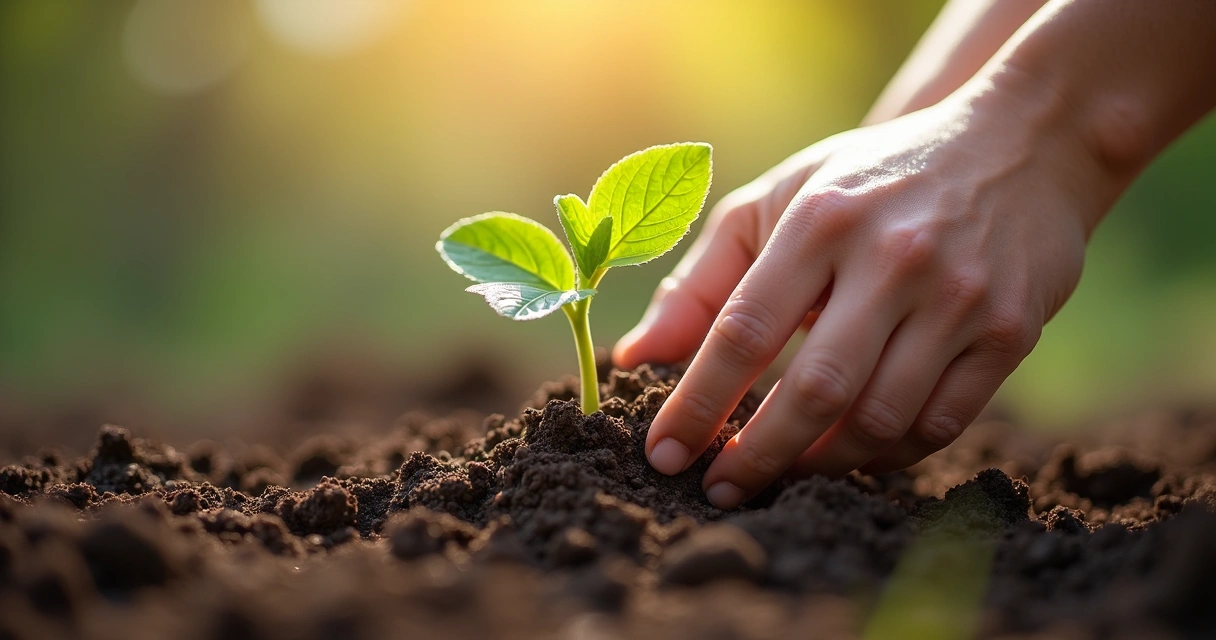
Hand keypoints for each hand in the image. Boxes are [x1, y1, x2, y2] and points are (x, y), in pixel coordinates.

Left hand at [614, 95, 1106, 508]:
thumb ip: (703, 280)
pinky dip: (886, 457)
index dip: (697, 403)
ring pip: (879, 419)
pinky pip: (939, 425)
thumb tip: (633, 358)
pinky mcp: (1010, 331)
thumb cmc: (866, 185)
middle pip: (814, 389)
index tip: (664, 454)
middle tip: (720, 489)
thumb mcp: (777, 203)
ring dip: (821, 464)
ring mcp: (959, 297)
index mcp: (820, 219)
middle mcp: (893, 257)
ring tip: (783, 471)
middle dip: (756, 455)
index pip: (742, 331)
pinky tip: (850, 455)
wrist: (1013, 146)